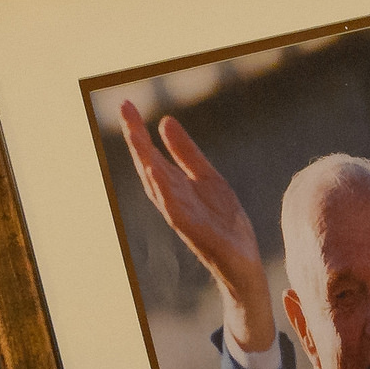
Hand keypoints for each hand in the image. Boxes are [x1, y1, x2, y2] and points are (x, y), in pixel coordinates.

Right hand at [118, 101, 275, 352]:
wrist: (244, 265)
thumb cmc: (223, 224)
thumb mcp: (209, 180)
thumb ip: (187, 154)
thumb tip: (165, 121)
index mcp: (175, 187)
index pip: (152, 155)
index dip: (139, 130)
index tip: (126, 103)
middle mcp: (173, 201)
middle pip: (149, 166)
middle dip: (136, 138)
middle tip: (125, 108)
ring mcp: (184, 218)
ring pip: (159, 188)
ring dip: (146, 161)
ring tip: (136, 134)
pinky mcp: (198, 234)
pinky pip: (177, 212)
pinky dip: (165, 193)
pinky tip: (156, 174)